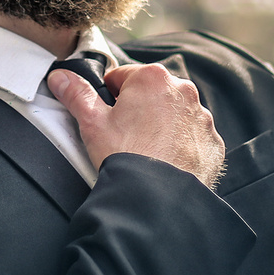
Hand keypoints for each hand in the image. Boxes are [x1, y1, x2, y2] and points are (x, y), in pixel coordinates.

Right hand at [48, 63, 226, 187]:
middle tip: (123, 135)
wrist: (156, 199)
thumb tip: (61, 78)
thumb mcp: (92, 123)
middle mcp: (183, 91)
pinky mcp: (212, 142)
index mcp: (152, 78)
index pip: (122, 76)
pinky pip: (192, 137)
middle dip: (138, 109)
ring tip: (144, 151)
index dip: (109, 96)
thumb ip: (76, 94)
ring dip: (161, 125)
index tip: (107, 115)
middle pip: (151, 93)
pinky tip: (164, 161)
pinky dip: (180, 145)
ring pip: (174, 114)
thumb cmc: (125, 157)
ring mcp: (201, 117)